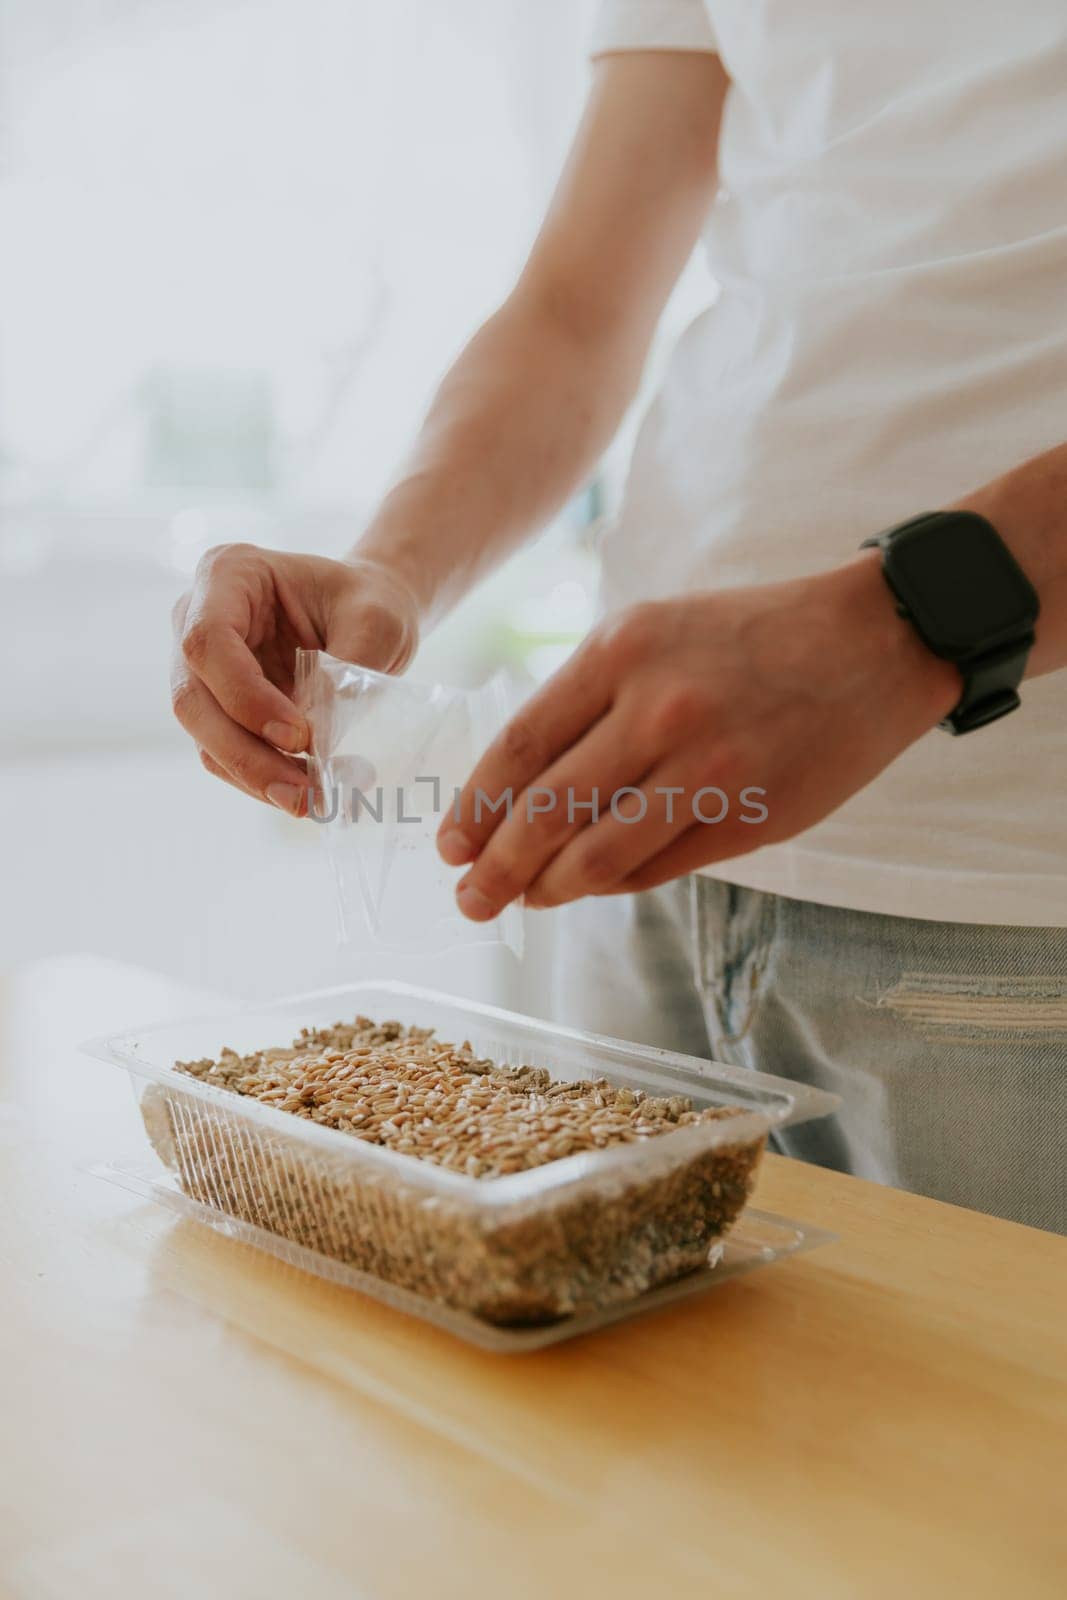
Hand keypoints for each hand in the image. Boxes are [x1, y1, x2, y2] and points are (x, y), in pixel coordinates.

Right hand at [171, 545, 418, 812]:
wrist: (368, 616)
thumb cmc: (370, 603)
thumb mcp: (377, 621)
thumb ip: (347, 672)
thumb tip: (318, 741)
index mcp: (227, 574)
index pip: (209, 641)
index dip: (246, 696)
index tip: (299, 735)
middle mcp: (196, 620)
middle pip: (193, 699)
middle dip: (246, 753)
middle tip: (302, 793)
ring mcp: (200, 669)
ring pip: (204, 737)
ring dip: (254, 776)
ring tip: (310, 802)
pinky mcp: (218, 711)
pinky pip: (225, 755)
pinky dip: (262, 780)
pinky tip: (305, 794)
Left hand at [438, 554, 958, 917]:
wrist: (872, 640)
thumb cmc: (748, 636)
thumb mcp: (653, 631)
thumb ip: (588, 702)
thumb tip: (519, 796)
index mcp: (621, 652)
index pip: (521, 747)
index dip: (475, 807)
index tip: (450, 847)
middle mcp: (659, 709)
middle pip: (548, 812)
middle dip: (496, 868)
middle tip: (471, 899)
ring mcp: (709, 768)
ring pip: (599, 856)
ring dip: (549, 889)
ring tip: (524, 901)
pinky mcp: (751, 816)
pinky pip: (658, 868)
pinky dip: (614, 883)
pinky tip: (590, 886)